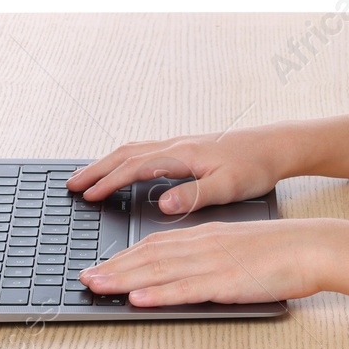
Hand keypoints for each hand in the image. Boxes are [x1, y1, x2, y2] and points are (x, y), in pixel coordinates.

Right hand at [65, 125, 297, 213]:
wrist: (276, 146)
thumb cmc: (256, 166)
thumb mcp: (228, 186)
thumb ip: (194, 195)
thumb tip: (162, 203)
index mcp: (183, 154)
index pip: (135, 167)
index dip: (109, 182)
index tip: (87, 196)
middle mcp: (177, 145)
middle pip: (126, 153)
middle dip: (96, 170)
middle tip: (72, 185)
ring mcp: (181, 145)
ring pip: (134, 150)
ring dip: (108, 163)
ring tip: (88, 178)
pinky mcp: (187, 148)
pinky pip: (145, 151)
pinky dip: (125, 160)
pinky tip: (124, 170)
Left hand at [80, 218, 338, 306]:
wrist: (312, 246)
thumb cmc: (281, 251)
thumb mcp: (238, 247)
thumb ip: (211, 257)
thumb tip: (187, 272)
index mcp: (205, 236)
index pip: (155, 244)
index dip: (124, 256)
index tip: (101, 265)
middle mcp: (202, 246)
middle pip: (148, 256)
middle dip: (112, 268)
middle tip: (84, 278)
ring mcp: (212, 263)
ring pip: (159, 271)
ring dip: (123, 279)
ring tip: (96, 286)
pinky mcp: (225, 282)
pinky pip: (185, 288)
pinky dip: (158, 294)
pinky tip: (138, 298)